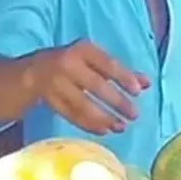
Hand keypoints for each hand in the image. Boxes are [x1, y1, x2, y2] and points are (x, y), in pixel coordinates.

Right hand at [28, 39, 148, 134]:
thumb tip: (147, 83)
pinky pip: (71, 115)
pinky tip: (103, 130)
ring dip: (104, 118)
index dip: (123, 77)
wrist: (33, 71)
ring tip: (121, 126)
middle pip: (96, 85)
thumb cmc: (74, 64)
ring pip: (82, 104)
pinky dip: (88, 124)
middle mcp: (66, 64)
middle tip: (134, 115)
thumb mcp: (95, 61)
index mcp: (82, 49)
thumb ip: (121, 72)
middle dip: (117, 102)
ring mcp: (54, 83)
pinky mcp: (49, 100)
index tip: (138, 91)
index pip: (107, 63)